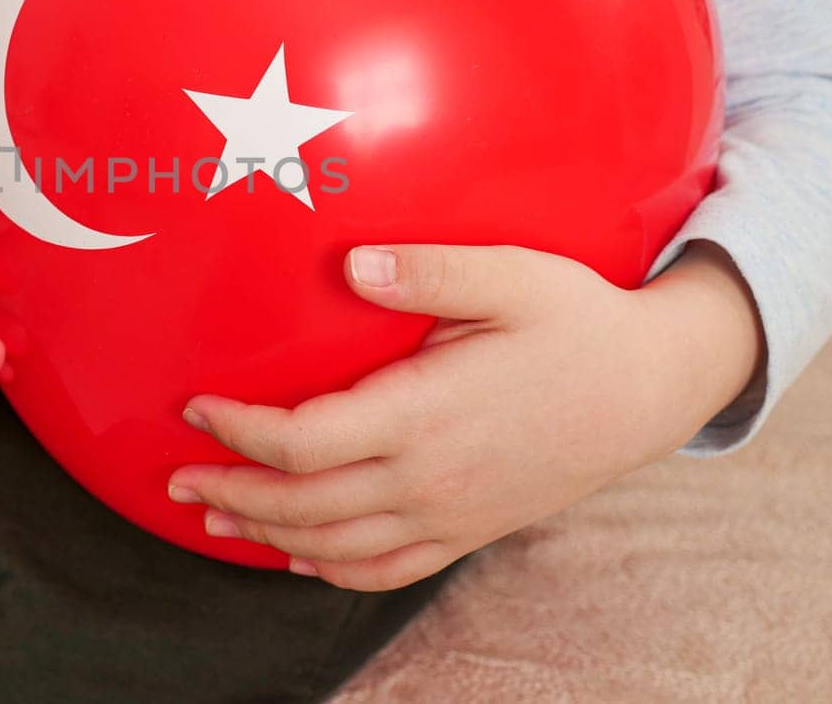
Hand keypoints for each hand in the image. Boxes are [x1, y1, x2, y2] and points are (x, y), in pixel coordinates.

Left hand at [167, 241, 763, 590]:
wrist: (653, 389)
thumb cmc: (578, 321)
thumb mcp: (512, 275)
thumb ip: (428, 270)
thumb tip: (351, 262)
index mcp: (425, 413)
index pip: (303, 440)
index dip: (238, 431)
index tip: (195, 408)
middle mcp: (431, 477)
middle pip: (303, 504)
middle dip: (231, 491)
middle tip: (178, 476)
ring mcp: (452, 513)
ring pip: (336, 546)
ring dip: (266, 534)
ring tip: (216, 519)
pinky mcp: (471, 530)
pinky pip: (387, 569)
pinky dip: (332, 570)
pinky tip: (299, 556)